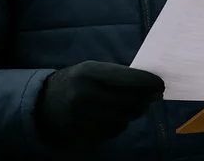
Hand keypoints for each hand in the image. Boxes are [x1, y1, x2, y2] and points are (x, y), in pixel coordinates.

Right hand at [35, 60, 164, 147]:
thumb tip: (150, 86)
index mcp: (88, 72)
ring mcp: (81, 117)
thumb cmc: (76, 81)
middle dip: (146, 99)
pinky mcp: (81, 134)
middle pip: (128, 101)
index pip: (126, 78)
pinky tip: (120, 116)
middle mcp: (84, 94)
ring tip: (137, 106)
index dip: (147, 82)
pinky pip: (112, 131)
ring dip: (134, 112)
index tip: (160, 83)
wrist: (44, 103)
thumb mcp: (92, 69)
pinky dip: (121, 124)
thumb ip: (118, 75)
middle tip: (154, 97)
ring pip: (123, 119)